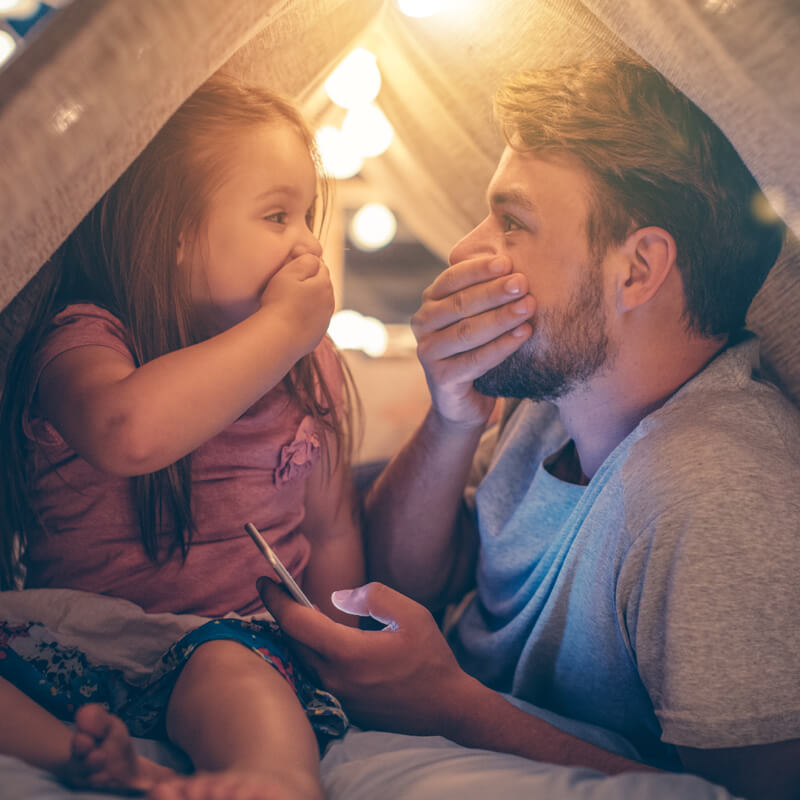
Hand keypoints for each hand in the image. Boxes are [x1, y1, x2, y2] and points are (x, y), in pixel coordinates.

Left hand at [258, 579, 480, 734]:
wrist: (447, 707)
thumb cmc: (431, 658)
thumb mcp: (411, 614)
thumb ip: (373, 596)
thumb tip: (338, 598)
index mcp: (348, 653)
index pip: (296, 623)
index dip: (276, 599)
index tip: (264, 581)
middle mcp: (335, 678)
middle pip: (292, 643)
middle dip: (281, 614)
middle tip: (277, 591)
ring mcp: (338, 697)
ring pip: (302, 661)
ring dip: (295, 636)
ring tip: (294, 612)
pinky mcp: (344, 707)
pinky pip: (315, 675)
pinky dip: (309, 653)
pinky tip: (316, 641)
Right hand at [260, 254, 334, 354]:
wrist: (278, 338)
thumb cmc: (279, 303)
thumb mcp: (289, 273)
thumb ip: (305, 261)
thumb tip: (314, 257)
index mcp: (324, 284)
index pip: (319, 265)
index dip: (304, 264)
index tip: (289, 267)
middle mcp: (329, 302)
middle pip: (321, 285)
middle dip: (309, 281)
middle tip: (288, 284)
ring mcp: (325, 320)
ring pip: (318, 302)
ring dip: (308, 299)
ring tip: (288, 301)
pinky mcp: (318, 334)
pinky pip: (313, 319)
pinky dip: (305, 316)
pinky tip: (291, 317)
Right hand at [411, 255, 533, 427]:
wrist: (465, 402)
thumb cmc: (477, 349)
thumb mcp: (478, 316)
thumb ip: (487, 292)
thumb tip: (519, 260)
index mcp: (430, 302)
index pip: (451, 279)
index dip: (478, 269)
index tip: (507, 262)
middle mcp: (422, 324)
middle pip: (460, 304)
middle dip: (494, 292)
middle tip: (523, 283)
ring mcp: (428, 352)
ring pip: (467, 331)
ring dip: (501, 317)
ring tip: (529, 306)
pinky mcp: (440, 378)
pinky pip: (474, 360)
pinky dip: (501, 346)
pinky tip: (523, 334)